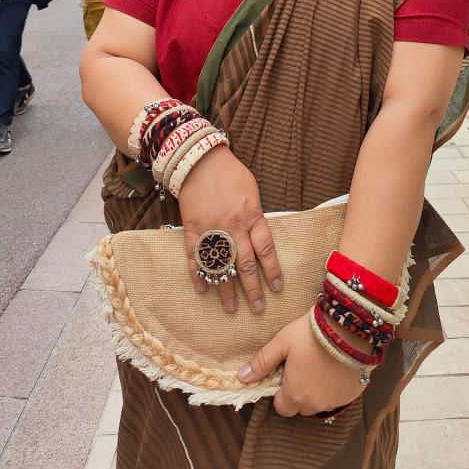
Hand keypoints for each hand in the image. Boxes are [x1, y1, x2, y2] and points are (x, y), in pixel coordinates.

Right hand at [178, 143, 281, 314]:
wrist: (200, 159)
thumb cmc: (231, 173)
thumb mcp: (252, 192)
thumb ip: (256, 217)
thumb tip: (259, 240)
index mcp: (252, 216)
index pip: (265, 250)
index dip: (272, 271)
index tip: (276, 288)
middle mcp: (233, 226)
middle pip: (244, 264)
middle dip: (251, 289)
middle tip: (256, 309)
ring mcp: (211, 229)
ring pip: (221, 265)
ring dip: (225, 289)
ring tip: (230, 308)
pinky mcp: (192, 228)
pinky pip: (194, 255)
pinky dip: (197, 273)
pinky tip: (202, 289)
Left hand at [238, 312, 366, 416]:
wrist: (349, 326)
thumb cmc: (311, 333)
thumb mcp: (282, 343)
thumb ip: (263, 362)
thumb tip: (242, 377)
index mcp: (295, 394)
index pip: (282, 407)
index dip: (281, 392)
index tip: (286, 373)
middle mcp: (315, 403)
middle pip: (301, 406)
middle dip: (299, 392)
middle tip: (303, 367)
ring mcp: (335, 400)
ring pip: (320, 402)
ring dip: (318, 390)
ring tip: (320, 364)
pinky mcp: (352, 394)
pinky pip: (339, 396)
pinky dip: (335, 386)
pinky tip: (335, 366)